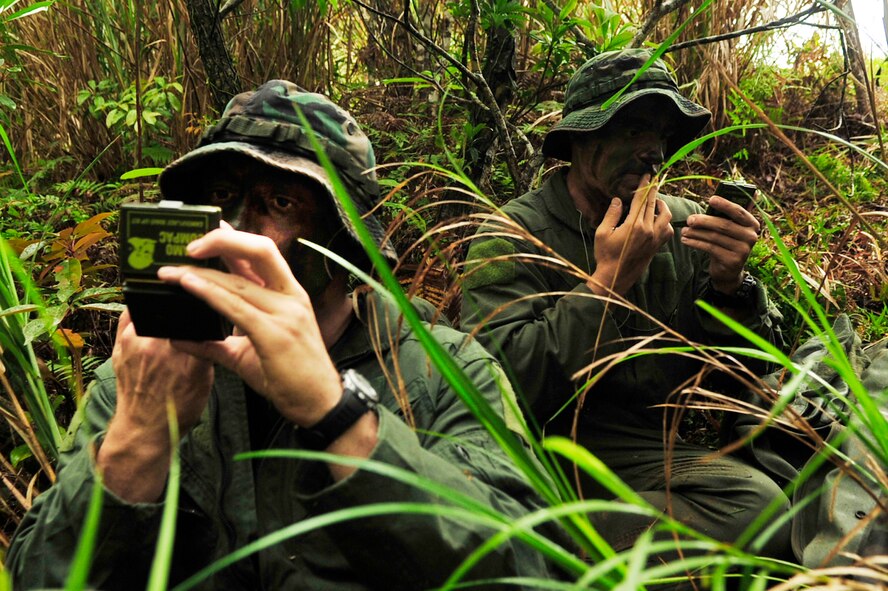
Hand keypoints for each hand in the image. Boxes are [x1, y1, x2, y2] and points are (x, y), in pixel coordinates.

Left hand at [98, 309, 213, 501]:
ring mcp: (136, 344)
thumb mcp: (205, 379)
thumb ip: (205, 349)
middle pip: (173, 310)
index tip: (202, 313)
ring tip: (167, 326)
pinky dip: (138, 313)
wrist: (144, 429)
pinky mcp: (119, 346)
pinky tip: (147, 322)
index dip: (200, 312)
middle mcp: (160, 346)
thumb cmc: (177, 407)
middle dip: (181, 311)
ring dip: (160, 312)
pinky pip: (128, 316)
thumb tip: (204, 325)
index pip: (197, 317)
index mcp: (187, 355)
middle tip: (185, 320)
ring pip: (151, 310)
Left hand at [157, 226, 342, 428]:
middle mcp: (291, 297)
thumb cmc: (290, 379)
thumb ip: (216, 343)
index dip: (234, 238)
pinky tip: (188, 285)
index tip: (206, 230)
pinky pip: (237, 308)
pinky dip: (209, 293)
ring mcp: (286, 314)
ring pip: (239, 281)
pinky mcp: (276, 335)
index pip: (261, 255)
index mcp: (289, 296)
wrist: (320, 406)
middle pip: (259, 250)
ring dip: (200, 272)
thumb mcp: (248, 354)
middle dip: (222, 239)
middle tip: (186, 244)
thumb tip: (180, 337)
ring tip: (170, 272)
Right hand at [588, 174, 673, 295]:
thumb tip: (619, 200)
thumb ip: (611, 214)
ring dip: (662, 206)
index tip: (647, 175)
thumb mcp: (602, 233)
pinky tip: (659, 220)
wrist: (615, 277)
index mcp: (634, 225)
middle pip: (654, 205)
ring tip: (656, 202)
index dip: (644, 186)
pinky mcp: (657, 247)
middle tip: (654, 181)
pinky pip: (668, 230)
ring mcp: (654, 239)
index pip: (641, 200)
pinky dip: (666, 222)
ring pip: (666, 216)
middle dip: (653, 191)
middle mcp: (648, 230)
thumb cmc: (605, 255)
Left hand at [681, 194, 759, 292]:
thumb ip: (724, 217)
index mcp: (752, 224)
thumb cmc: (726, 243)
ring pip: (715, 237)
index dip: (725, 205)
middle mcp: (751, 236)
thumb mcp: (729, 230)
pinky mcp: (733, 261)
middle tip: (689, 219)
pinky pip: (710, 248)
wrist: (729, 270)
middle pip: (724, 225)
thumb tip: (710, 202)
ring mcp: (743, 250)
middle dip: (704, 221)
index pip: (739, 212)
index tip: (711, 199)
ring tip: (684, 231)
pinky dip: (696, 243)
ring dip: (696, 233)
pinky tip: (686, 240)